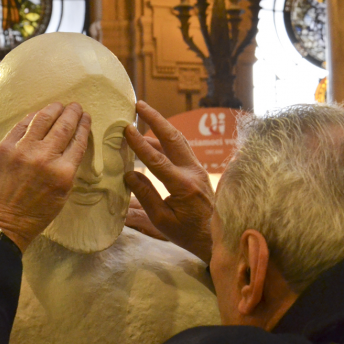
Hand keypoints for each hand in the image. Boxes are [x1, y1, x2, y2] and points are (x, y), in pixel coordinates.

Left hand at [0, 103, 89, 252]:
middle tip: (76, 106)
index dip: (84, 126)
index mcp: (63, 173)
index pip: (78, 141)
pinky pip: (21, 126)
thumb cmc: (35, 214)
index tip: (86, 117)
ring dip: (54, 109)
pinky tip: (38, 114)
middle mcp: (44, 157)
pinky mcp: (4, 148)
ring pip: (42, 120)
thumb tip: (71, 145)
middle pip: (63, 126)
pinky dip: (32, 117)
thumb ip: (68, 168)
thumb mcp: (63, 194)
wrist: (2, 223)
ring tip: (59, 105)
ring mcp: (22, 151)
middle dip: (72, 113)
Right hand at [124, 100, 213, 261]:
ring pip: (180, 141)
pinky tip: (154, 137)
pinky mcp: (199, 171)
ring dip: (162, 126)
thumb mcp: (162, 221)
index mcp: (183, 186)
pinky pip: (182, 150)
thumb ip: (145, 196)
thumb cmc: (187, 234)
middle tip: (139, 105)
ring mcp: (199, 170)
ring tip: (144, 114)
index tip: (127, 129)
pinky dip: (167, 140)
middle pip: (174, 139)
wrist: (216, 238)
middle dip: (156, 119)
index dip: (141, 144)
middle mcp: (194, 173)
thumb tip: (129, 174)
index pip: (158, 160)